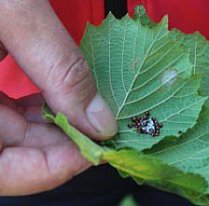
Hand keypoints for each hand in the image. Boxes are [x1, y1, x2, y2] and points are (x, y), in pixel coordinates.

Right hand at [0, 0, 116, 194]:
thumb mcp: (13, 10)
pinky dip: (42, 108)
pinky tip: (65, 96)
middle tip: (104, 129)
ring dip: (56, 127)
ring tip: (92, 113)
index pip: (2, 172)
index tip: (97, 148)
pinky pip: (8, 110)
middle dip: (62, 145)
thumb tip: (101, 121)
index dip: (52, 169)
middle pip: (12, 155)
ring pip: (13, 134)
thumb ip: (58, 67)